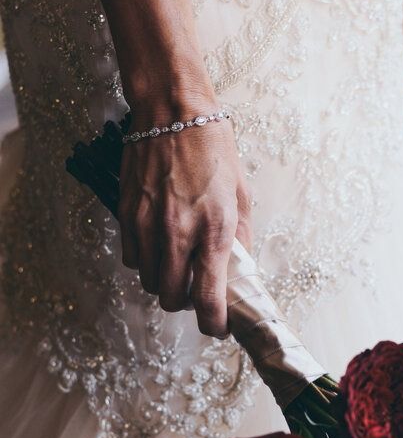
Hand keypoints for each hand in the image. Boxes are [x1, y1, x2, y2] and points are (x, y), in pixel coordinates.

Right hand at [118, 99, 250, 337]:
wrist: (172, 111)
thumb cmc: (214, 148)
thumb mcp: (241, 194)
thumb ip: (240, 238)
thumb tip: (240, 269)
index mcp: (214, 229)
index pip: (208, 298)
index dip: (214, 323)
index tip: (218, 326)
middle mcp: (178, 233)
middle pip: (173, 298)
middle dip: (186, 303)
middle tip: (196, 291)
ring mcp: (147, 225)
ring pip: (150, 282)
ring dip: (165, 282)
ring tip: (178, 263)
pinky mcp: (126, 214)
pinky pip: (133, 258)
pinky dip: (146, 261)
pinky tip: (159, 244)